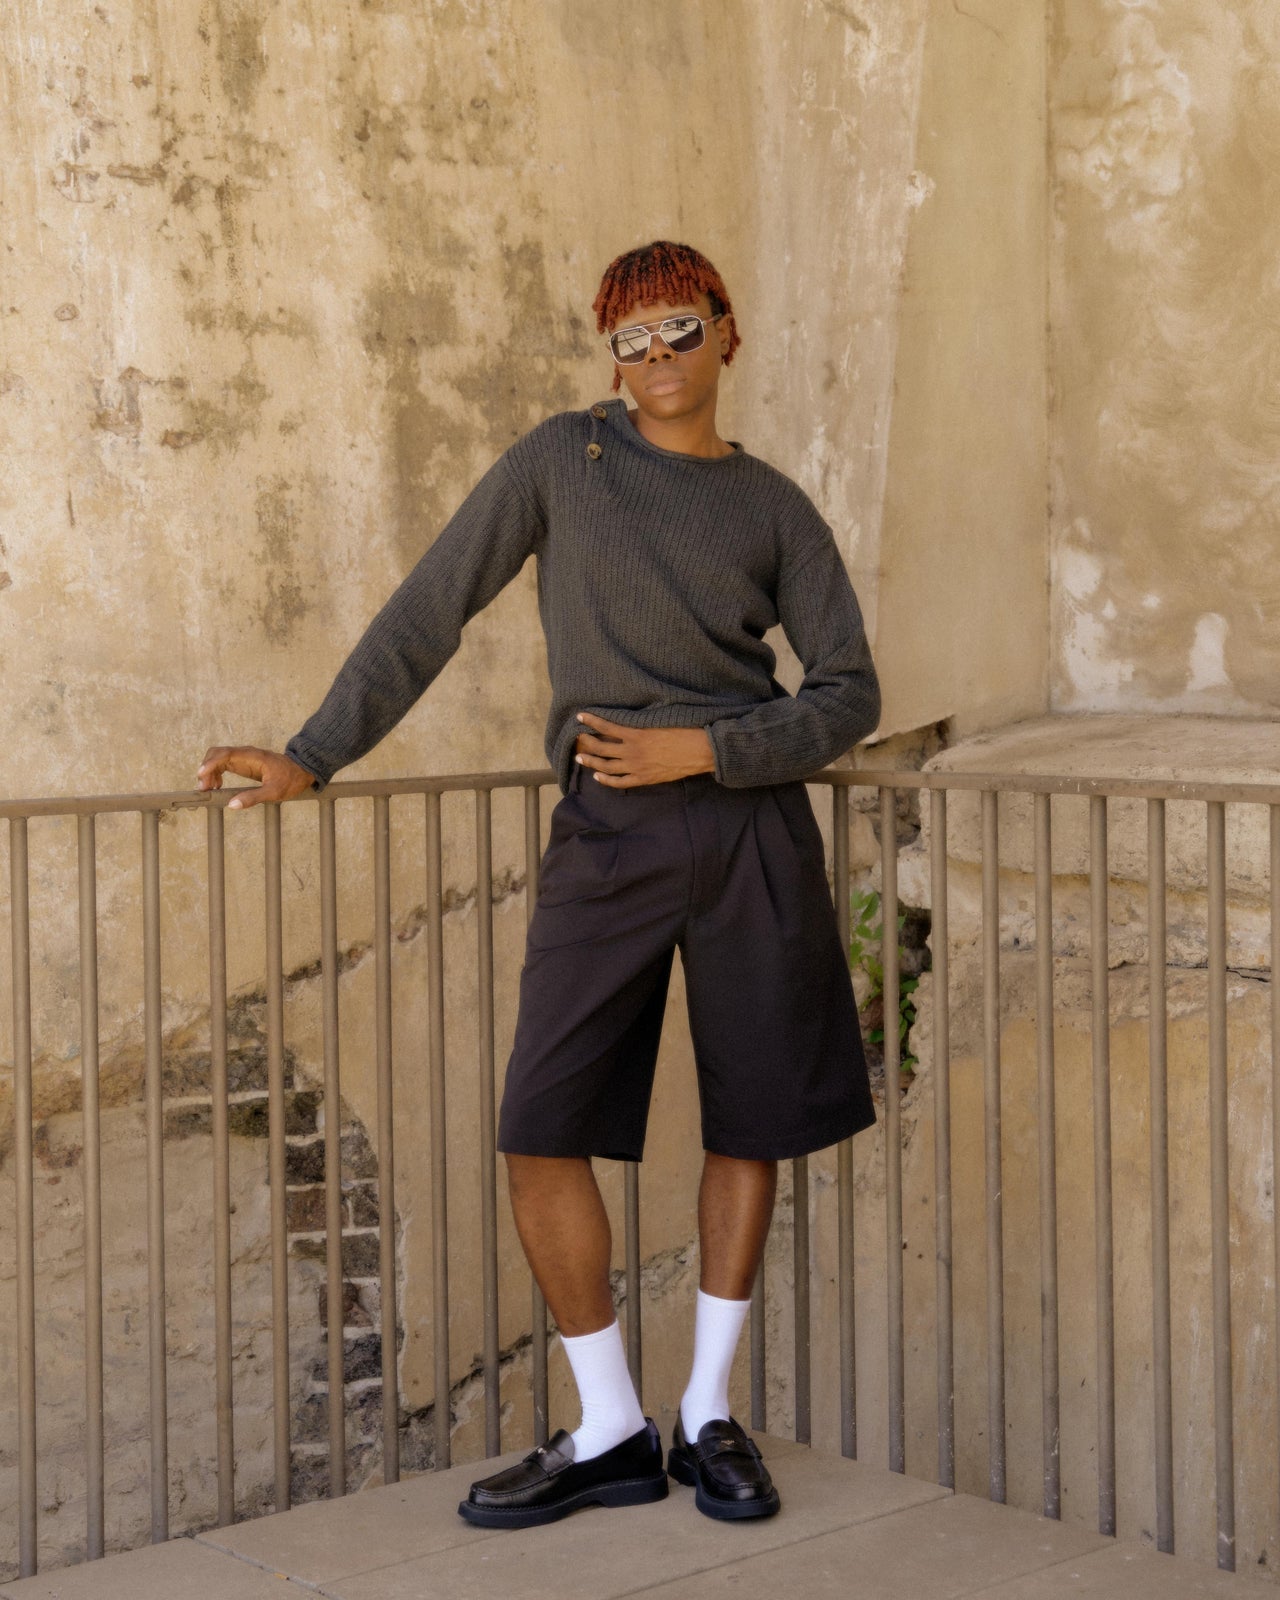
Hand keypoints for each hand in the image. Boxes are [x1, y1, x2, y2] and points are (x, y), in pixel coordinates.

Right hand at [196, 746, 316, 809]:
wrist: (301, 770)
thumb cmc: (290, 779)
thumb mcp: (274, 792)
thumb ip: (253, 798)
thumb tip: (232, 805)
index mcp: (252, 757)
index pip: (226, 754)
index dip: (211, 763)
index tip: (201, 775)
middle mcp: (245, 754)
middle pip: (217, 754)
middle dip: (207, 768)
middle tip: (205, 788)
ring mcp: (243, 757)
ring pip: (218, 758)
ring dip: (209, 772)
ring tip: (209, 789)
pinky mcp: (243, 763)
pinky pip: (224, 764)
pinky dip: (216, 773)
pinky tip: (217, 786)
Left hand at [573, 713, 715, 787]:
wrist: (699, 751)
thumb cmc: (682, 731)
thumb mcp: (659, 721)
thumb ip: (639, 722)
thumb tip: (624, 718)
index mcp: (636, 734)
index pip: (606, 727)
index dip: (591, 721)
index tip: (579, 717)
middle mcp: (632, 751)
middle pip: (601, 749)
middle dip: (586, 744)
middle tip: (576, 740)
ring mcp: (637, 767)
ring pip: (606, 767)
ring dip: (591, 763)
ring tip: (580, 759)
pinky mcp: (644, 779)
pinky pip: (620, 782)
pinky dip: (606, 781)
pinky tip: (598, 778)